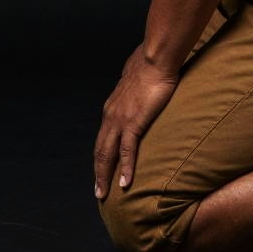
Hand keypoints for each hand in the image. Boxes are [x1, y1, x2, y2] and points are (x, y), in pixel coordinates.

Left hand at [93, 46, 178, 199]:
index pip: (103, 135)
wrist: (155, 58)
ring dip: (104, 175)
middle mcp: (111, 115)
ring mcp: (120, 120)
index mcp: (112, 105)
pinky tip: (125, 183)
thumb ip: (133, 85)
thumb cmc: (149, 62)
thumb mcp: (135, 76)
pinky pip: (126, 151)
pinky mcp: (133, 122)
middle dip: (98, 171)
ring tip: (104, 193)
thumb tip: (138, 81)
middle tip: (98, 190)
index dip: (101, 153)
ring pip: (107, 154)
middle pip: (100, 149)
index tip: (102, 167)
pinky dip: (125, 169)